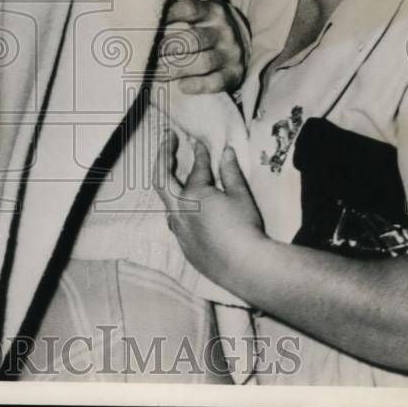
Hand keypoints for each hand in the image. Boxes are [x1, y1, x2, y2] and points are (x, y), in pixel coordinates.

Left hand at [155, 133, 265, 286]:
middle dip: (163, 156)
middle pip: (162, 179)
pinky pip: (175, 222)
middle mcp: (180, 211)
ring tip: (173, 172)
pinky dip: (177, 207)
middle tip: (168, 140)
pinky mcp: (184, 247)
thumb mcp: (240, 195)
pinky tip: (186, 207)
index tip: (200, 144)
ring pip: (167, 203)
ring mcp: (179, 230)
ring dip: (169, 185)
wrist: (245, 266)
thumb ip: (230, 172)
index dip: (200, 154)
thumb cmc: (245, 228)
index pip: (196, 169)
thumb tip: (226, 151)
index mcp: (193, 196)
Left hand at [161, 0, 246, 93]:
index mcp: (214, 12)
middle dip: (168, 47)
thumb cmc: (215, 22)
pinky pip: (217, 82)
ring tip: (154, 72)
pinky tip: (182, 87)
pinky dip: (199, 85)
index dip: (171, 14)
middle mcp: (223, 32)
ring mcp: (230, 55)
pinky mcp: (233, 75)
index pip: (192, 10)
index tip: (152, 20)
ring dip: (177, 69)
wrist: (245, 45)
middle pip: (194, 40)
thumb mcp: (209, 1)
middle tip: (146, 52)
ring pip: (203, 62)